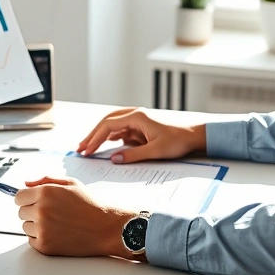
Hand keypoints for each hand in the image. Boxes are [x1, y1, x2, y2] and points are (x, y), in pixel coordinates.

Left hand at [15, 177, 135, 257]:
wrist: (104, 228)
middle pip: (21, 212)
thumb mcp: (71, 183)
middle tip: (51, 212)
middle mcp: (41, 210)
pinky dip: (40, 237)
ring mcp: (42, 229)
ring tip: (56, 222)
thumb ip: (45, 179)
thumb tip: (26, 183)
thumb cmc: (90, 205)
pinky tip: (56, 232)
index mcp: (45, 192)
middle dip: (32, 211)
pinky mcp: (44, 245)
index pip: (18, 197)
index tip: (33, 201)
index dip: (26, 198)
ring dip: (35, 225)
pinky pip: (31, 240)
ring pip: (25, 226)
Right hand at [76, 107, 205, 162]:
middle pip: (107, 122)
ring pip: (113, 125)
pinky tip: (106, 146)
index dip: (95, 138)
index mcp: (137, 117)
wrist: (194, 136)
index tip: (86, 149)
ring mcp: (138, 121)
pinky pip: (121, 131)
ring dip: (101, 136)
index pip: (109, 125)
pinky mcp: (141, 127)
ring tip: (88, 147)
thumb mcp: (156, 151)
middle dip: (93, 135)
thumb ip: (133, 155)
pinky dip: (111, 137)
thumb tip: (114, 159)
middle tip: (81, 148)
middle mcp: (135, 115)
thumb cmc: (178, 141)